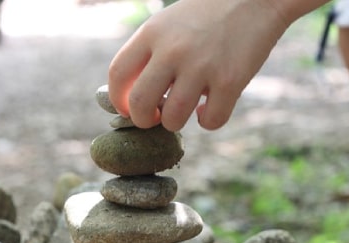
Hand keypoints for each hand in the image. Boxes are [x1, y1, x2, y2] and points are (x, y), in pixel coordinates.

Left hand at [108, 0, 289, 130]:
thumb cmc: (208, 14)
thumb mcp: (169, 23)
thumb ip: (149, 53)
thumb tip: (135, 98)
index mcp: (152, 32)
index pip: (118, 74)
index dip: (119, 100)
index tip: (129, 108)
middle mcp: (173, 49)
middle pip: (140, 103)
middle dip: (144, 120)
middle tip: (155, 118)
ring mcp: (202, 66)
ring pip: (173, 119)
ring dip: (176, 122)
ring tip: (186, 109)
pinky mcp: (230, 80)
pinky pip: (211, 120)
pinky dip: (208, 121)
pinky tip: (210, 107)